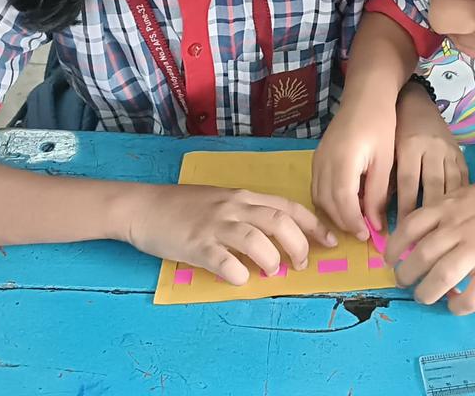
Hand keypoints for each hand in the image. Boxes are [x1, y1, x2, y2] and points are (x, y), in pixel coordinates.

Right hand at [121, 183, 336, 284]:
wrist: (142, 206)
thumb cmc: (183, 206)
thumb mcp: (222, 200)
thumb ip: (248, 213)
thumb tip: (278, 235)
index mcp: (244, 196)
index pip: (288, 207)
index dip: (314, 225)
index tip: (331, 241)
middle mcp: (233, 207)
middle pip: (279, 221)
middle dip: (298, 244)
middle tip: (300, 264)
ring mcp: (214, 224)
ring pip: (255, 238)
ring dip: (271, 257)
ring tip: (272, 271)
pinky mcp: (195, 244)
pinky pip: (222, 259)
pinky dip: (237, 272)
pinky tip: (240, 279)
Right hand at [312, 100, 395, 238]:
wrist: (366, 96)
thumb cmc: (381, 125)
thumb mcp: (384, 161)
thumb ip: (377, 194)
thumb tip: (375, 225)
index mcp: (343, 162)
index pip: (343, 203)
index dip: (353, 223)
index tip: (367, 235)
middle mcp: (323, 163)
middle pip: (327, 204)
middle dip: (344, 222)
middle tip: (363, 232)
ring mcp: (317, 160)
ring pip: (319, 198)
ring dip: (335, 213)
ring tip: (355, 220)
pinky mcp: (317, 157)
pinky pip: (317, 187)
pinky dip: (328, 201)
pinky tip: (346, 203)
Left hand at [387, 177, 474, 314]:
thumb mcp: (465, 193)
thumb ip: (443, 210)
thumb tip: (417, 234)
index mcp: (449, 207)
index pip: (410, 226)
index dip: (394, 246)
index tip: (389, 258)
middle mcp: (459, 228)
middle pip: (421, 256)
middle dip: (405, 274)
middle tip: (403, 281)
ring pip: (441, 278)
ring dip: (425, 293)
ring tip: (422, 296)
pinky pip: (471, 296)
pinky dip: (458, 305)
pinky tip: (454, 304)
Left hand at [395, 83, 469, 222]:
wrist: (416, 103)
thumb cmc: (395, 130)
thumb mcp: (387, 149)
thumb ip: (388, 179)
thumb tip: (382, 214)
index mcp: (411, 146)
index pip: (408, 184)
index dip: (404, 210)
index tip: (399, 234)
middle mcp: (433, 148)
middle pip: (433, 187)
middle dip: (428, 215)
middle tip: (423, 242)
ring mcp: (450, 151)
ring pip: (452, 185)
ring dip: (447, 210)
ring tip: (443, 236)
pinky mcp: (461, 154)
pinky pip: (464, 180)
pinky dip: (461, 199)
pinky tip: (459, 217)